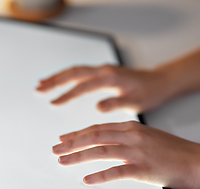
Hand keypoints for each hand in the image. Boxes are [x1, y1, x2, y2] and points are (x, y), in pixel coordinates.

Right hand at [37, 65, 175, 112]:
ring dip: (59, 77)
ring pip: (76, 71)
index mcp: (110, 77)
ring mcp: (103, 70)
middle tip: (39, 88)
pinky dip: (68, 76)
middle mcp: (104, 70)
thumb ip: (116, 103)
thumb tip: (97, 107)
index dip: (68, 94)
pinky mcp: (103, 72)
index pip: (84, 85)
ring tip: (43, 84)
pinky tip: (61, 82)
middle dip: (56, 80)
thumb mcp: (135, 102)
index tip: (54, 102)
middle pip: (74, 73)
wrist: (159, 82)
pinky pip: (82, 72)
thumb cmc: (149, 93)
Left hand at [52, 121, 199, 188]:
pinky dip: (99, 176)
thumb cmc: (172, 149)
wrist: (196, 160)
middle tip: (56, 148)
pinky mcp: (143, 168)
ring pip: (100, 151)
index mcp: (131, 127)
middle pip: (94, 136)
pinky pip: (116, 172)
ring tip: (63, 160)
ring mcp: (136, 151)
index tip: (64, 137)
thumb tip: (107, 140)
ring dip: (79, 156)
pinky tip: (87, 179)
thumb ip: (126, 136)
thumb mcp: (146, 135)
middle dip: (72, 142)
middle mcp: (131, 136)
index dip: (78, 133)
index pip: (97, 128)